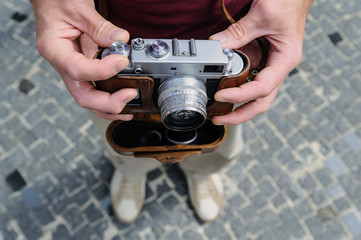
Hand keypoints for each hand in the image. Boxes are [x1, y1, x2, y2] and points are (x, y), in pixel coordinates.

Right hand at [31, 0, 137, 119]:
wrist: (50, 1)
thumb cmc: (57, 1)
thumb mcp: (79, 8)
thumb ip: (100, 26)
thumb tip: (122, 40)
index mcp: (54, 50)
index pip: (78, 70)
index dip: (103, 71)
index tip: (122, 62)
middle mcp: (62, 64)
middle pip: (83, 96)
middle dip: (108, 102)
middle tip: (130, 94)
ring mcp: (72, 69)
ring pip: (89, 98)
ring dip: (110, 107)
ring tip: (130, 107)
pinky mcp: (83, 68)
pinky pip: (95, 88)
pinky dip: (109, 97)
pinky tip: (123, 100)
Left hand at [210, 0, 311, 124]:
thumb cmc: (288, 1)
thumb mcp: (262, 15)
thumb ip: (239, 33)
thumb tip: (217, 47)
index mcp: (286, 60)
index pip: (262, 88)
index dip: (240, 96)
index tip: (221, 96)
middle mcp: (279, 66)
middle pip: (261, 101)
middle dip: (240, 114)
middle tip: (219, 119)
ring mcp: (271, 64)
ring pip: (254, 92)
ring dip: (237, 102)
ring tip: (217, 108)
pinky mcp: (263, 58)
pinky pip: (248, 75)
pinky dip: (235, 83)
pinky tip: (222, 85)